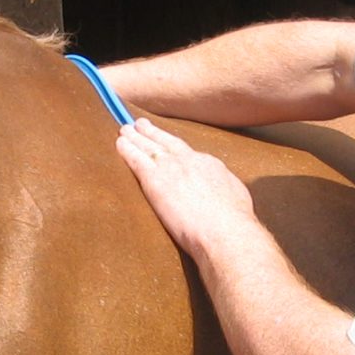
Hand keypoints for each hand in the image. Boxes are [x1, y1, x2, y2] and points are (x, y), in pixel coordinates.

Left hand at [114, 118, 260, 260]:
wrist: (224, 229)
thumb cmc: (234, 222)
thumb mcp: (236, 196)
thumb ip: (224, 187)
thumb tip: (221, 189)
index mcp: (209, 165)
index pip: (188, 153)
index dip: (175, 148)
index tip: (168, 145)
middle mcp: (189, 161)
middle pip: (167, 142)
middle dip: (153, 132)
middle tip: (140, 124)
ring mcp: (171, 168)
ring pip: (149, 147)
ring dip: (136, 137)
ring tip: (125, 129)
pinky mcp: (155, 180)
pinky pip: (137, 160)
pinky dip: (127, 150)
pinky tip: (119, 143)